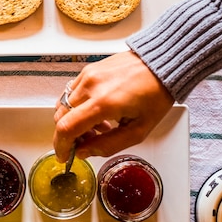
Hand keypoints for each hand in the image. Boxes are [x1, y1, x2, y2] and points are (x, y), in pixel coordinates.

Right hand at [53, 51, 174, 161]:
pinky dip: (77, 107)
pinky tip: (96, 112)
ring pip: (64, 105)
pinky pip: (71, 92)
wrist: (161, 65)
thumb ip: (108, 145)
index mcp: (104, 103)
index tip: (64, 156)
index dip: (60, 146)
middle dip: (67, 135)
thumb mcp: (138, 131)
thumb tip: (84, 152)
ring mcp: (88, 75)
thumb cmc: (155, 95)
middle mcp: (91, 86)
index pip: (67, 128)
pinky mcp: (88, 70)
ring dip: (72, 121)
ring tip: (97, 127)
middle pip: (61, 117)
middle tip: (86, 143)